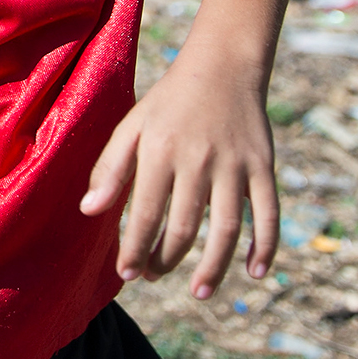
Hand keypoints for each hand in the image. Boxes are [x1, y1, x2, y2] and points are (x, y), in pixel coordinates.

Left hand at [78, 50, 278, 299]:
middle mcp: (198, 160)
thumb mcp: (132, 125)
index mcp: (160, 150)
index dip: (135, 249)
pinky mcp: (262, 166)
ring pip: (227, 229)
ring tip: (201, 292)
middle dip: (166, 260)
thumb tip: (89, 211)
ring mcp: (235, 164)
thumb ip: (110, 167)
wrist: (223, 66)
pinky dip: (266, 246)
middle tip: (153, 276)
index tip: (127, 274)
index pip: (145, 213)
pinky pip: (268, 214)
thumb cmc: (170, 102)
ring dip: (214, 267)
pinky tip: (255, 272)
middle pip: (184, 228)